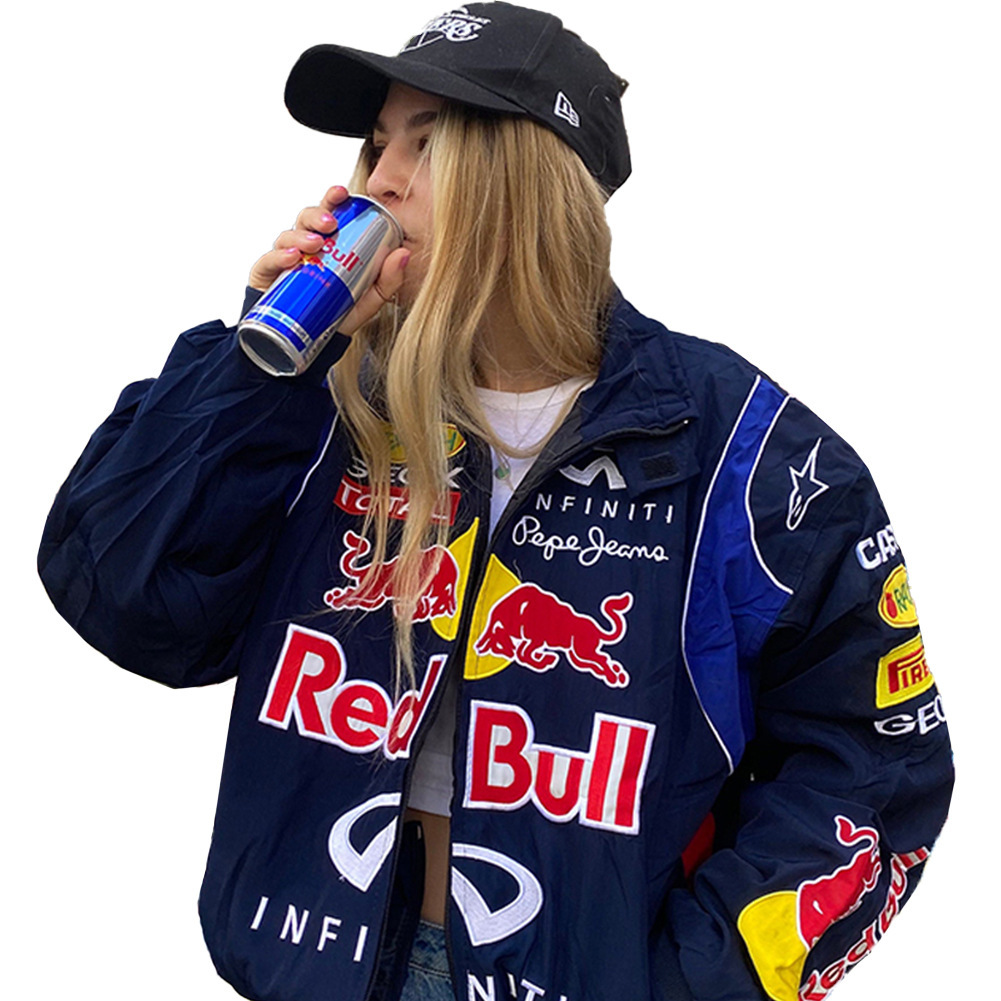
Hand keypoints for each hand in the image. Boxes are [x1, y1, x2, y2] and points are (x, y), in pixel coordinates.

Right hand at [248, 185, 410, 336]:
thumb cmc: (336, 316)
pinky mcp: (265, 277)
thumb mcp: (367, 301)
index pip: (329, 214)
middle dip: (318, 215)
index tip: (342, 193)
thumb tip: (404, 253)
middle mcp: (303, 247)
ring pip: (287, 236)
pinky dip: (279, 256)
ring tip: (315, 244)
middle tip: (331, 224)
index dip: (332, 199)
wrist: (308, 347)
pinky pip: (268, 261)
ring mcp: (283, 260)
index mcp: (327, 244)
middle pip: (306, 219)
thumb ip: (386, 281)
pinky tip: (292, 258)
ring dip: (301, 235)